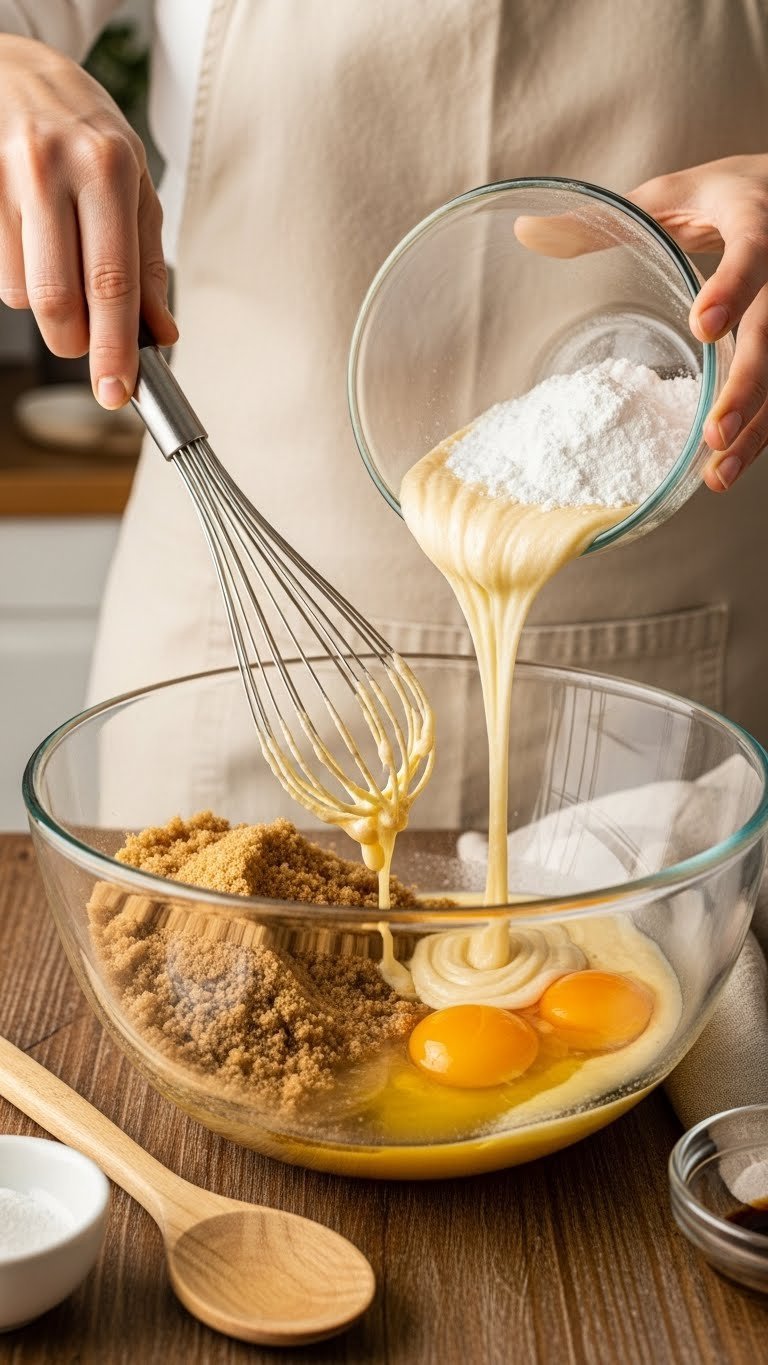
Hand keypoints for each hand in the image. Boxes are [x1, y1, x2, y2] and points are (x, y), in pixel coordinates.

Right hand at [0, 35, 177, 408]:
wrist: (18, 71)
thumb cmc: (87, 133)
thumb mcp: (135, 186)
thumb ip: (147, 263)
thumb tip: (160, 334)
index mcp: (106, 169)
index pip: (111, 282)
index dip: (114, 347)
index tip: (118, 391)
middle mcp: (53, 169)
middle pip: (58, 299)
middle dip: (76, 343)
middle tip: (90, 349)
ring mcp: (7, 178)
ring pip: (23, 293)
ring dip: (49, 309)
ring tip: (63, 266)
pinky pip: (1, 273)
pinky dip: (23, 281)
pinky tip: (35, 246)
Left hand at [516, 155, 767, 490]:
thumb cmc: (720, 197)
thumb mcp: (665, 197)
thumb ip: (603, 219)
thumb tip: (526, 232)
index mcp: (753, 221)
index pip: (752, 253)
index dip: (733, 288)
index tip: (704, 326)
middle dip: (746, 386)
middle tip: (714, 435)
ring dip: (756, 428)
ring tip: (719, 474)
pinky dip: (758, 430)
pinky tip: (728, 465)